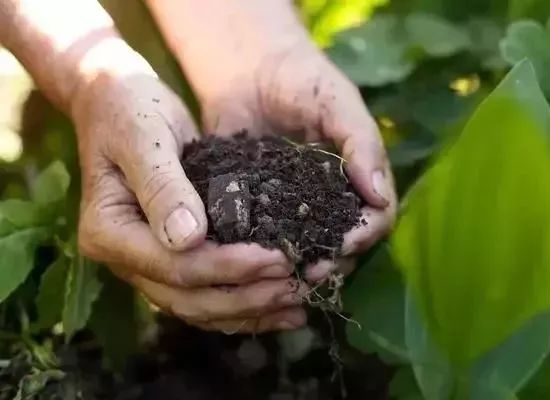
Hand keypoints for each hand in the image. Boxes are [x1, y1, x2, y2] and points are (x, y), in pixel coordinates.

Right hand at [71, 41, 307, 332]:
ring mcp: (146, 264)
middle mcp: (124, 259)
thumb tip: (188, 239)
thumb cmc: (130, 111)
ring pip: (200, 305)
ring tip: (299, 304)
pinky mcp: (171, 259)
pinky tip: (281, 306)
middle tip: (298, 286)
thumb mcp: (144, 137)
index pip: (174, 266)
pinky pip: (207, 293)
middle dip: (247, 297)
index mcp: (108, 233)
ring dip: (251, 310)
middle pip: (189, 298)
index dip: (228, 267)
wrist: (118, 103)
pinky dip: (244, 304)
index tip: (277, 259)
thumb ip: (163, 186)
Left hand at [197, 43, 397, 281]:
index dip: (365, 235)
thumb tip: (379, 196)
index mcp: (358, 179)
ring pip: (305, 248)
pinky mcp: (257, 207)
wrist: (249, 69)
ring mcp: (293, 207)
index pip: (376, 218)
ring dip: (298, 265)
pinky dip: (260, 251)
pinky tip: (249, 260)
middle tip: (309, 271)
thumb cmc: (303, 79)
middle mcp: (330, 200)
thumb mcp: (338, 103)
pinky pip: (264, 236)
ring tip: (282, 274)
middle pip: (343, 243)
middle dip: (331, 260)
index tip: (344, 243)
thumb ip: (361, 143)